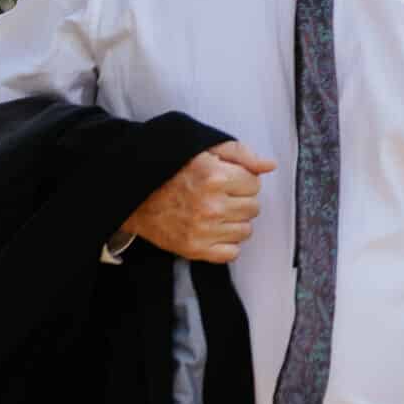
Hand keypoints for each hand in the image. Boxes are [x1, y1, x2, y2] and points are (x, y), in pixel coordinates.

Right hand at [121, 140, 274, 263]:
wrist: (135, 196)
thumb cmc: (171, 171)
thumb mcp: (204, 150)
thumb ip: (240, 154)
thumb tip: (269, 165)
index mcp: (215, 177)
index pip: (254, 184)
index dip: (242, 181)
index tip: (226, 180)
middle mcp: (211, 205)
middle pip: (253, 208)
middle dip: (240, 200)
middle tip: (219, 196)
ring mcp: (203, 230)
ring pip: (246, 230)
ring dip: (234, 222)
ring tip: (214, 213)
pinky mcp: (195, 249)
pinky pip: (232, 252)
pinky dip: (226, 243)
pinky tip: (212, 230)